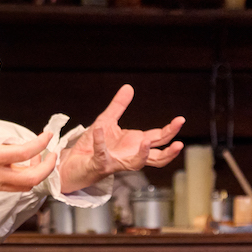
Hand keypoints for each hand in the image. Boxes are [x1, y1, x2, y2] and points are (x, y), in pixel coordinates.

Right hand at [0, 90, 55, 202]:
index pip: (24, 152)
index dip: (40, 144)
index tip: (47, 135)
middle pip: (32, 177)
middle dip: (47, 167)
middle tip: (52, 155)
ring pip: (25, 185)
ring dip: (36, 174)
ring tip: (37, 159)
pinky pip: (15, 188)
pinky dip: (24, 179)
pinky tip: (21, 167)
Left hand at [59, 84, 183, 193]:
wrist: (72, 163)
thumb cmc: (91, 146)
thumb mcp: (106, 121)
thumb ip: (118, 106)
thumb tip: (128, 87)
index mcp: (134, 144)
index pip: (158, 139)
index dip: (170, 131)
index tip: (180, 120)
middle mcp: (129, 156)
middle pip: (156, 157)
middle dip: (168, 150)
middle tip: (179, 142)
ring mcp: (116, 162)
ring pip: (135, 164)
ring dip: (142, 154)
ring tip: (146, 142)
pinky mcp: (99, 165)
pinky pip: (101, 154)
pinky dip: (100, 142)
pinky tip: (99, 130)